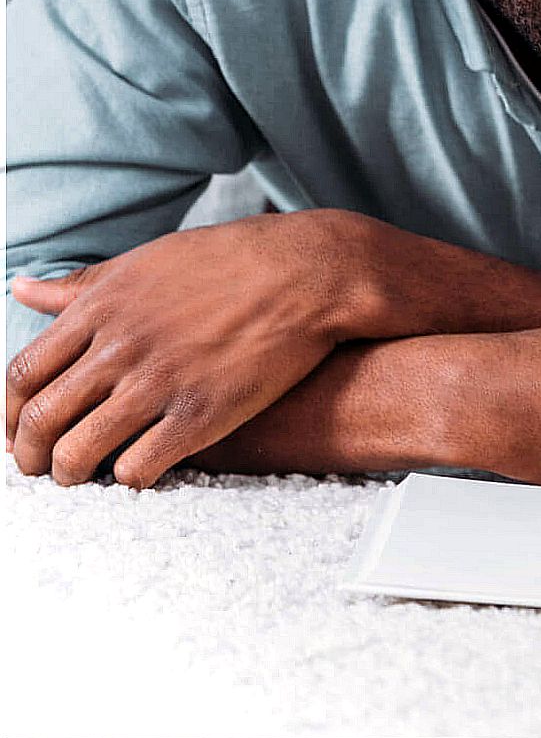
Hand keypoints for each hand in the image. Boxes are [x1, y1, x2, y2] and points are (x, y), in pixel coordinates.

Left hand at [7, 211, 379, 487]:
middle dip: (29, 456)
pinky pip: (137, 468)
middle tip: (40, 466)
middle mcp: (122, 346)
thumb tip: (21, 288)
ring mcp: (160, 382)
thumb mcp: (148, 260)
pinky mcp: (202, 413)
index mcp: (103, 307)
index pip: (22, 375)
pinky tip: (140, 469)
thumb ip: (82, 284)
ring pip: (78, 453)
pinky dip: (127, 478)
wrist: (313, 272)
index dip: (10, 413)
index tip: (19, 428)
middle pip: (41, 420)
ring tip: (83, 476)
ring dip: (70, 474)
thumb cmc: (234, 260)